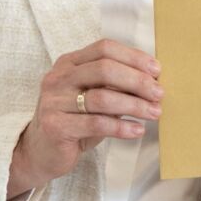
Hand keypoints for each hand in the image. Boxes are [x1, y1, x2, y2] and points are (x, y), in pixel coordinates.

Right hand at [8, 39, 160, 200]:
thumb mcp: (95, 97)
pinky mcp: (55, 126)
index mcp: (69, 63)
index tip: (157, 71)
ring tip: (154, 113)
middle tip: (159, 94)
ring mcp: (54, 102)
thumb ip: (115, 85)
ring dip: (134, 105)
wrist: (41, 152)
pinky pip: (96, 124)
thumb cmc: (76, 121)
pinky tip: (137, 130)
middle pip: (104, 69)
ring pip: (102, 98)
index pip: (104, 48)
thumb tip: (153, 80)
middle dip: (137, 80)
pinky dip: (121, 127)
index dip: (133, 57)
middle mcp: (58, 78)